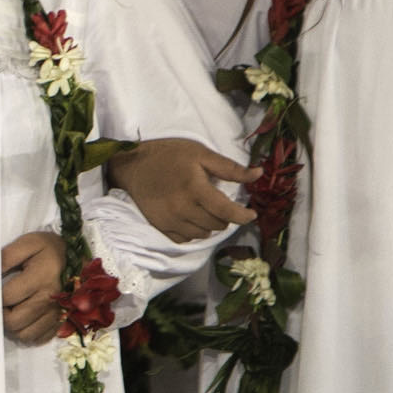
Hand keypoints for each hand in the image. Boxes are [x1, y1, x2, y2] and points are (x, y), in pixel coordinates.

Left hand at [1, 230, 66, 343]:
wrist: (78, 257)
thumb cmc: (48, 250)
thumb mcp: (29, 243)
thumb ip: (7, 256)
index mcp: (41, 277)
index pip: (7, 297)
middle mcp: (51, 299)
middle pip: (14, 321)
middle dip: (1, 313)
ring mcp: (58, 314)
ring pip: (25, 335)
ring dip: (13, 326)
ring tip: (11, 311)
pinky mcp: (61, 323)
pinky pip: (39, 338)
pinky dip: (28, 332)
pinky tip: (25, 319)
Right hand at [104, 137, 256, 242]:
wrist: (133, 164)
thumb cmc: (169, 155)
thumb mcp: (201, 154)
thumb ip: (230, 168)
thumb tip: (258, 174)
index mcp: (196, 188)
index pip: (227, 212)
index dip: (244, 216)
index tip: (251, 214)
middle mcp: (183, 208)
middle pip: (217, 225)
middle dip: (225, 216)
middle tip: (220, 203)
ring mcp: (170, 220)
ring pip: (203, 234)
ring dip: (210, 225)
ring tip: (205, 210)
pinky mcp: (160, 226)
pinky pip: (186, 239)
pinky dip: (194, 231)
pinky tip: (191, 218)